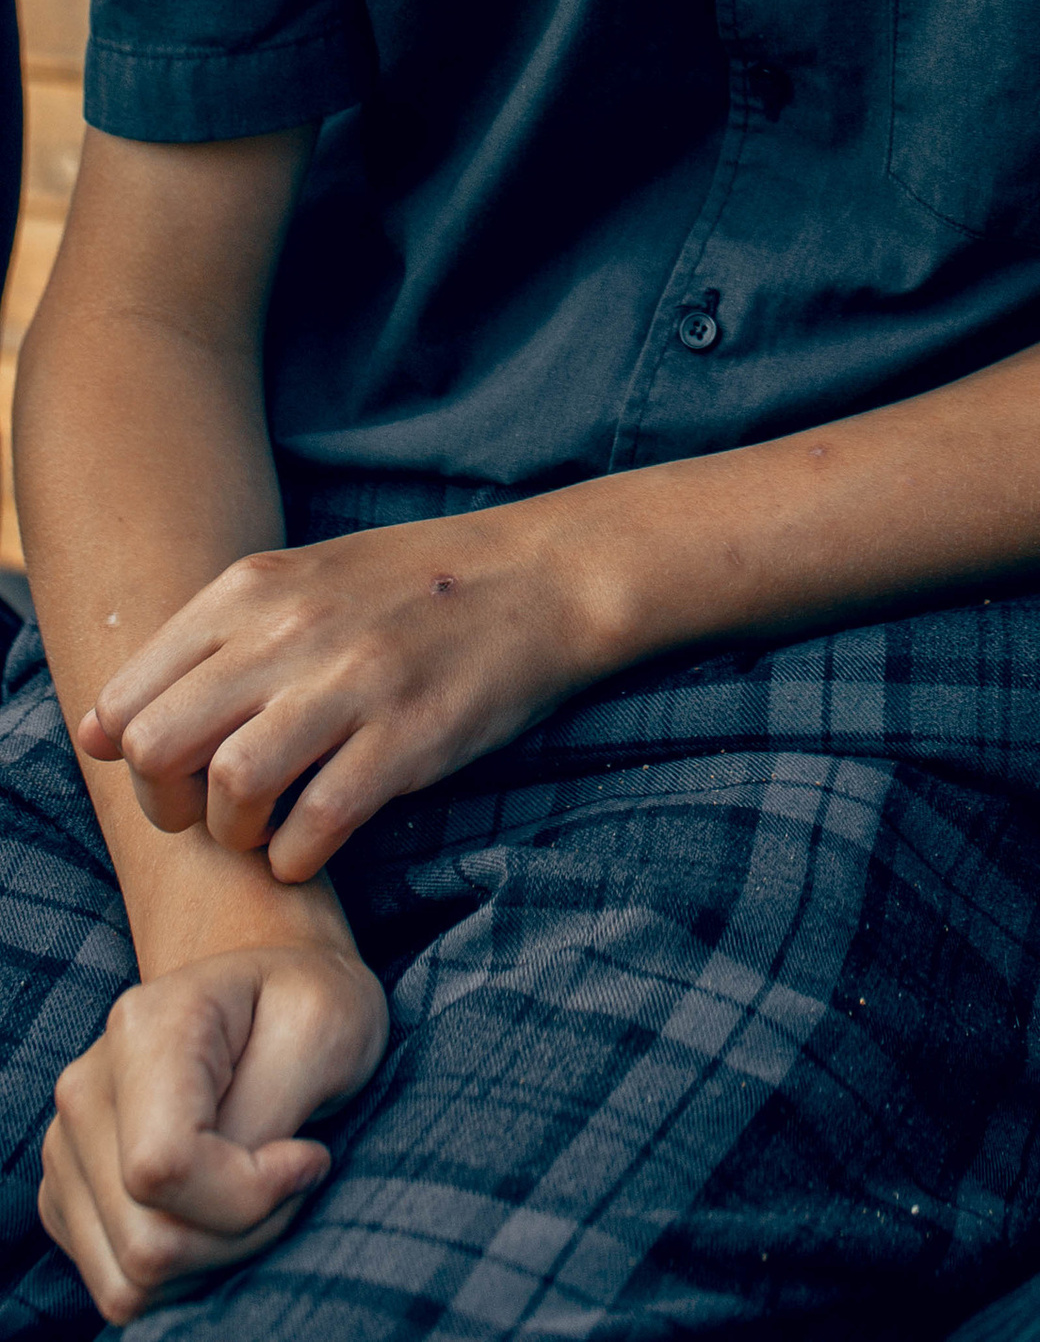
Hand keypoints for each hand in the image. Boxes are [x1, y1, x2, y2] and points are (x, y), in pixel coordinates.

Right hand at [40, 942, 388, 1321]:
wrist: (272, 992)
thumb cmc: (307, 1004)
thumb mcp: (323, 1025)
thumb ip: (270, 1110)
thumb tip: (230, 1194)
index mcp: (144, 1028)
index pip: (162, 1167)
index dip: (248, 1193)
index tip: (308, 1156)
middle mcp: (86, 1090)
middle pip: (147, 1242)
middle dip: (243, 1233)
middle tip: (294, 1173)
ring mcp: (67, 1149)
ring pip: (130, 1280)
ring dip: (217, 1256)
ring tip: (260, 1188)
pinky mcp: (69, 1200)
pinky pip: (121, 1287)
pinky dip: (186, 1270)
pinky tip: (222, 1207)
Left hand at [79, 505, 603, 879]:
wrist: (541, 575)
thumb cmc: (412, 588)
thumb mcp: (303, 580)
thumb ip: (211, 640)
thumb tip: (106, 728)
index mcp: (253, 590)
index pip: (125, 699)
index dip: (129, 759)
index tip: (173, 774)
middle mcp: (291, 631)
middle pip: (158, 748)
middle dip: (169, 804)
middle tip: (212, 811)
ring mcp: (352, 685)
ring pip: (230, 788)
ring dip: (235, 834)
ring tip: (267, 828)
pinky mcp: (409, 739)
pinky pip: (314, 828)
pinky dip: (297, 858)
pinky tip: (315, 845)